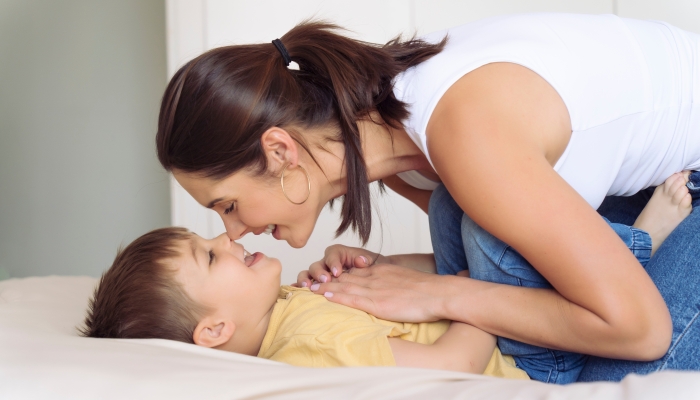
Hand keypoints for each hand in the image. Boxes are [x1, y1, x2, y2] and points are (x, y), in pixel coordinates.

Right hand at [296, 244, 388, 287]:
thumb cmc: (372, 269)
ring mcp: (321, 275)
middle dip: (319, 273)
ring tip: (308, 287)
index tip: (338, 272)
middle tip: (325, 281)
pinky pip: (305, 285)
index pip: (332, 254)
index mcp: (339, 254)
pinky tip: (296, 292)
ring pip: (307, 274)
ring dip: (306, 280)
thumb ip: (366, 259)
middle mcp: (327, 263)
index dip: (333, 262)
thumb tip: (361, 260)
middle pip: (317, 264)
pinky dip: (299, 287)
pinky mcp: (317, 285)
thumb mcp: (373, 262)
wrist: (376, 278)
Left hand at [309, 263, 460, 322]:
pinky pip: (353, 298)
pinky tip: (326, 296)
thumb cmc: (429, 292)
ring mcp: (376, 289)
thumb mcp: (406, 282)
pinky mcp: (378, 302)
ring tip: (309, 290)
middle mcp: (375, 277)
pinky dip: (337, 296)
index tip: (323, 279)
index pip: (354, 273)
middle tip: (308, 282)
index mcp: (382, 272)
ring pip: (344, 286)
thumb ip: (393, 286)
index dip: (337, 276)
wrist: (441, 293)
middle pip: (344, 278)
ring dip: (325, 288)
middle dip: (325, 280)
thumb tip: (389, 295)